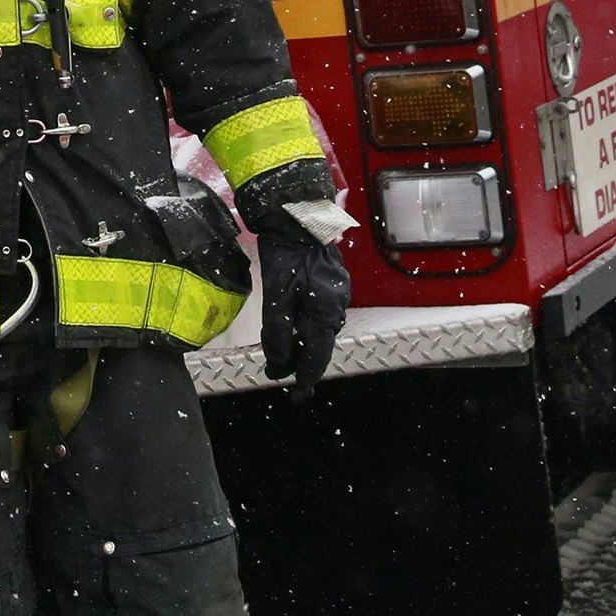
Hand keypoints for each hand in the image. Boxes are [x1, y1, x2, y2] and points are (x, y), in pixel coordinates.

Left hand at [257, 235, 348, 397]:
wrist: (299, 219)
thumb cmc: (287, 258)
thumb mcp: (276, 298)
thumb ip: (277, 335)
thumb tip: (278, 367)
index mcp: (326, 315)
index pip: (317, 358)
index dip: (306, 379)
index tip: (298, 396)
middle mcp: (338, 307)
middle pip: (320, 345)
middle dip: (302, 361)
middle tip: (282, 371)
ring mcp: (338, 294)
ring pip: (321, 328)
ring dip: (304, 342)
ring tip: (285, 351)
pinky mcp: (333, 282)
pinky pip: (322, 312)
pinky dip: (308, 323)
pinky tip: (294, 322)